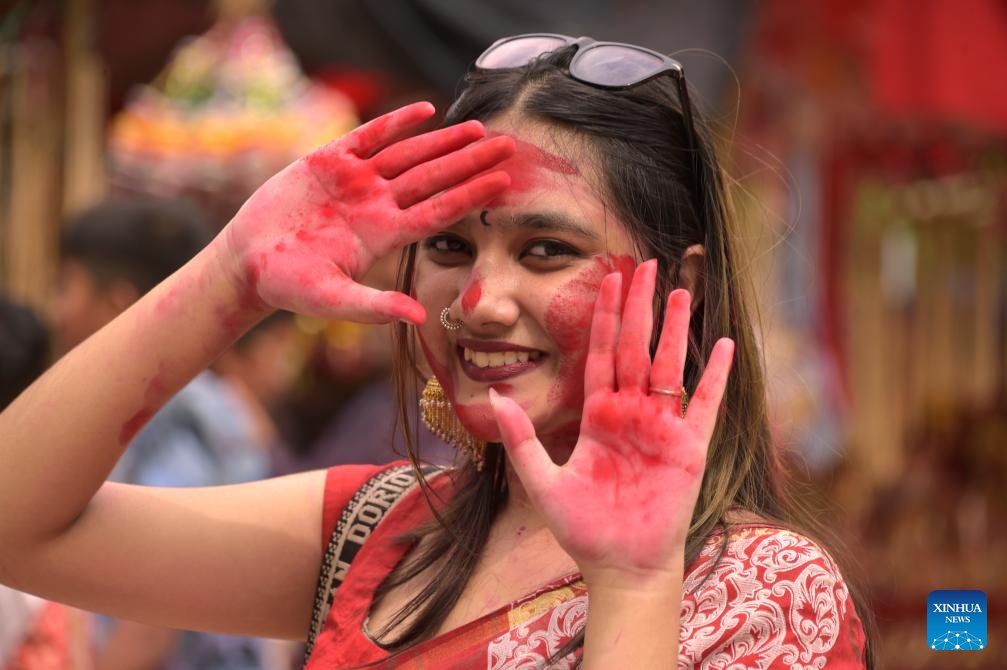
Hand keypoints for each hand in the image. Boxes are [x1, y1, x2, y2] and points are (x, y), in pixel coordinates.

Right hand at [221, 102, 513, 323]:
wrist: (249, 261)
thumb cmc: (291, 286)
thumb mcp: (333, 300)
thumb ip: (374, 307)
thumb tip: (419, 317)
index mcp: (384, 235)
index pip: (438, 212)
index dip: (471, 196)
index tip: (504, 183)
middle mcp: (377, 205)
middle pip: (434, 178)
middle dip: (470, 161)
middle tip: (508, 145)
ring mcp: (355, 181)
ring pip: (408, 154)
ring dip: (442, 141)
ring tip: (477, 129)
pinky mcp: (328, 160)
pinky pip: (368, 136)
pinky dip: (395, 122)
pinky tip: (424, 110)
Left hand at [489, 259, 734, 584]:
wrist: (621, 566)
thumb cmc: (583, 529)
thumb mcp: (543, 481)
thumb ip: (521, 439)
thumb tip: (494, 395)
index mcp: (598, 416)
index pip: (600, 353)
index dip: (603, 316)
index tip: (607, 278)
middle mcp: (630, 413)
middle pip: (634, 347)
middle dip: (639, 306)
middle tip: (644, 264)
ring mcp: (661, 428)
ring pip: (668, 366)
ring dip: (674, 328)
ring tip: (679, 290)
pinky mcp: (688, 448)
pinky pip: (705, 404)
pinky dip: (714, 375)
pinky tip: (722, 343)